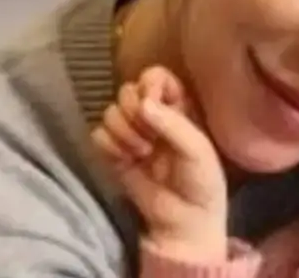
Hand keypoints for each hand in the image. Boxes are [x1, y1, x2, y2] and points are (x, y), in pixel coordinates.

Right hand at [91, 66, 228, 261]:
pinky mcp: (113, 153)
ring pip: (110, 111)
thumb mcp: (197, 150)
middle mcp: (152, 116)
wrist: (183, 222)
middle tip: (149, 138)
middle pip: (127, 90)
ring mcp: (131, 134)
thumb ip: (173, 123)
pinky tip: (123, 159)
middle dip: (133, 112)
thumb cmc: (201, 183)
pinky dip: (107, 145)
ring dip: (122, 131)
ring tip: (141, 153)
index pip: (155, 76)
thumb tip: (143, 102)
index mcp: (177, 107)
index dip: (149, 84)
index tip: (151, 104)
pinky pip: (97, 134)